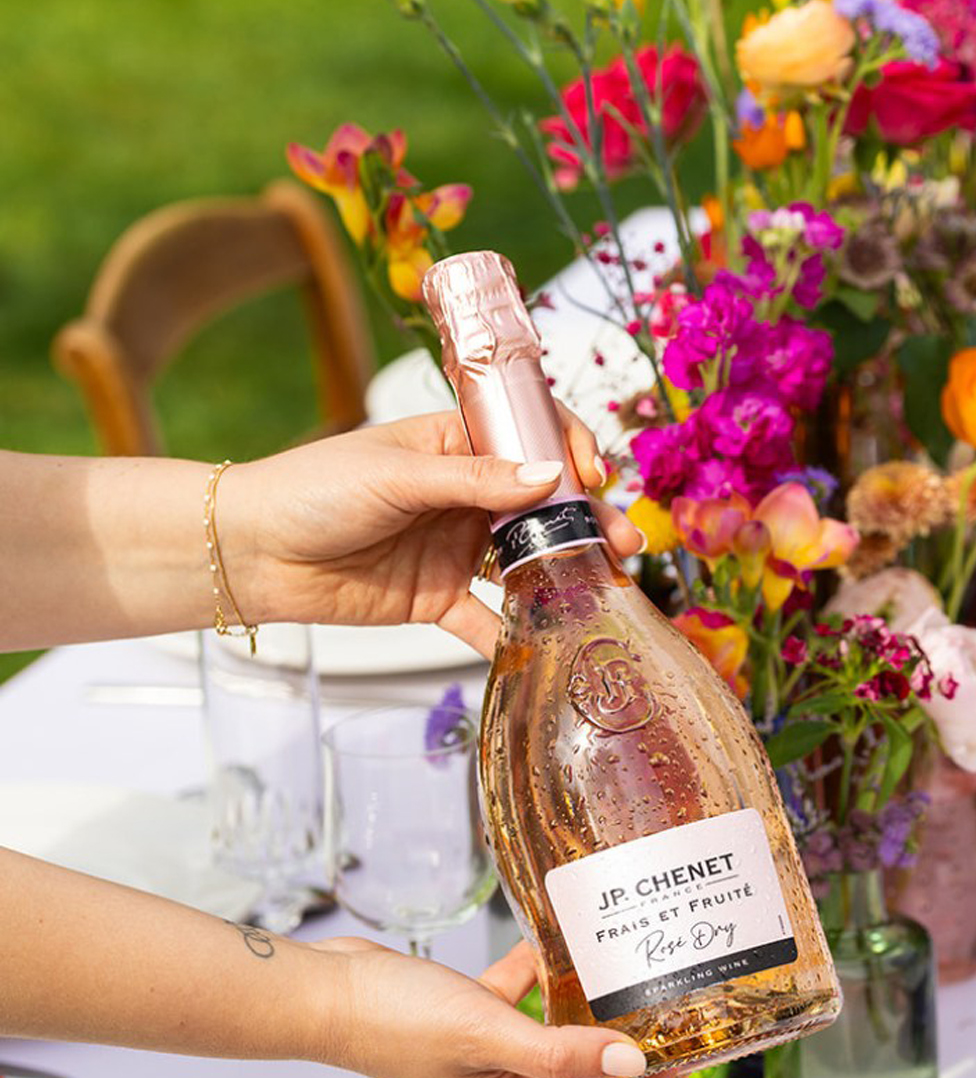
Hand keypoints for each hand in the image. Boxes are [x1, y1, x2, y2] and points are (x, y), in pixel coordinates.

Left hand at [219, 410, 643, 654]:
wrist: (251, 552)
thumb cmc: (311, 490)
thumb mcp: (398, 475)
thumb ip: (476, 480)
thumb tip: (548, 476)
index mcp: (453, 443)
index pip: (528, 436)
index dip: (567, 450)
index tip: (590, 474)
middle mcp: (462, 492)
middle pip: (540, 503)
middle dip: (586, 519)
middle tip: (624, 539)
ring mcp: (454, 545)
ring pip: (524, 558)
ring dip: (565, 570)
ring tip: (608, 581)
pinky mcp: (437, 596)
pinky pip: (486, 617)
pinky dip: (514, 631)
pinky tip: (547, 641)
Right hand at [315, 937, 680, 1077]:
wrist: (331, 993)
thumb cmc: (397, 1023)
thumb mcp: (490, 1036)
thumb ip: (561, 1052)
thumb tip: (632, 1063)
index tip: (684, 1048)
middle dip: (633, 1046)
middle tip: (668, 999)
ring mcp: (495, 1052)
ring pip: (564, 1033)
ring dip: (591, 1004)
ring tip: (627, 963)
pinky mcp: (478, 1015)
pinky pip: (526, 993)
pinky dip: (542, 969)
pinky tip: (554, 935)